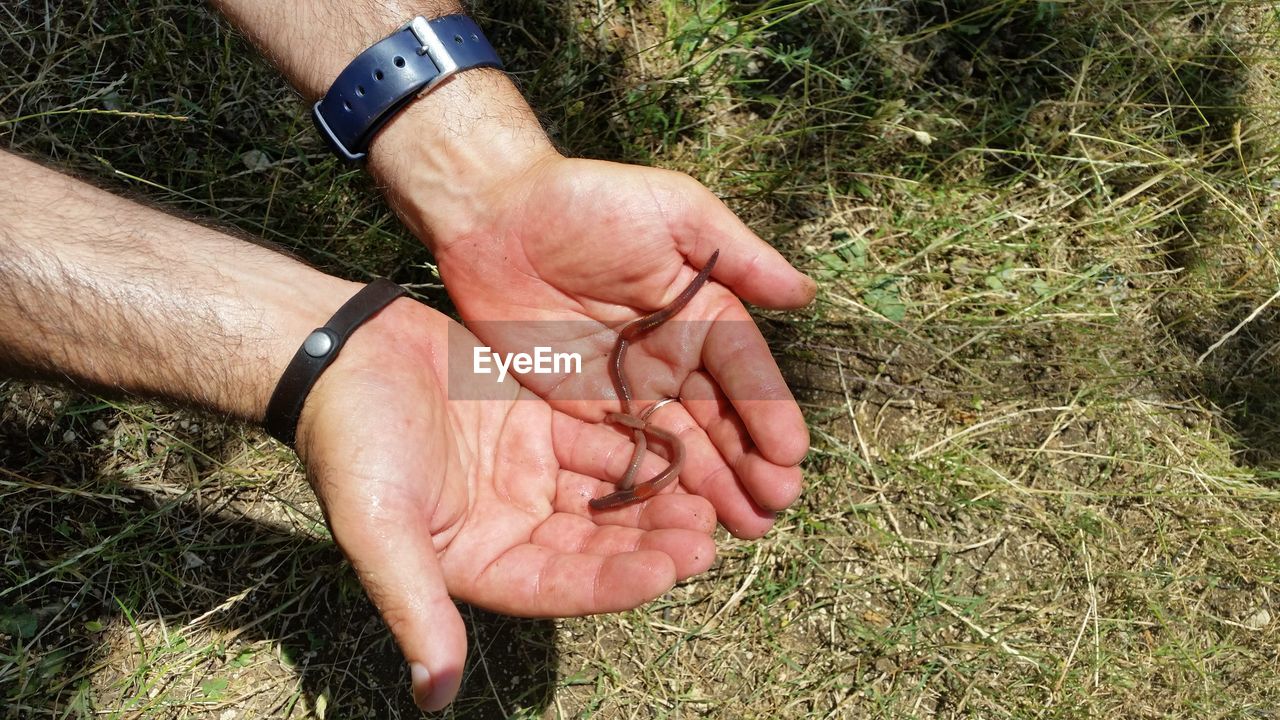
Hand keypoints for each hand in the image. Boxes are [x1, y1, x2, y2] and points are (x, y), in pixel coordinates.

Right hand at [293, 298, 717, 709]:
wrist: (338, 350)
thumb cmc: (350, 442)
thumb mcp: (377, 529)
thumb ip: (414, 607)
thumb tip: (434, 696)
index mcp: (478, 561)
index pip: (558, 584)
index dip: (612, 581)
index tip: (667, 571)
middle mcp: (511, 524)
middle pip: (594, 543)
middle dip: (650, 542)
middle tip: (706, 537)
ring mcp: (528, 472)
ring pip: (605, 493)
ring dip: (654, 498)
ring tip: (705, 498)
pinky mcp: (538, 422)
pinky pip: (598, 439)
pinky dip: (637, 445)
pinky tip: (680, 444)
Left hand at [421, 154, 815, 538]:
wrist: (494, 216)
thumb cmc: (587, 201)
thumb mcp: (673, 211)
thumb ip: (738, 256)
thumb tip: (807, 294)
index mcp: (703, 313)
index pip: (745, 371)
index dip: (769, 412)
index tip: (791, 455)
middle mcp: (675, 358)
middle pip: (721, 420)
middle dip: (751, 464)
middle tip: (775, 508)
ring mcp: (631, 388)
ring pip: (682, 446)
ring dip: (714, 487)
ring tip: (746, 529)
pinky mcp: (584, 409)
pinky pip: (626, 454)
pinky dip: (654, 486)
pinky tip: (677, 520)